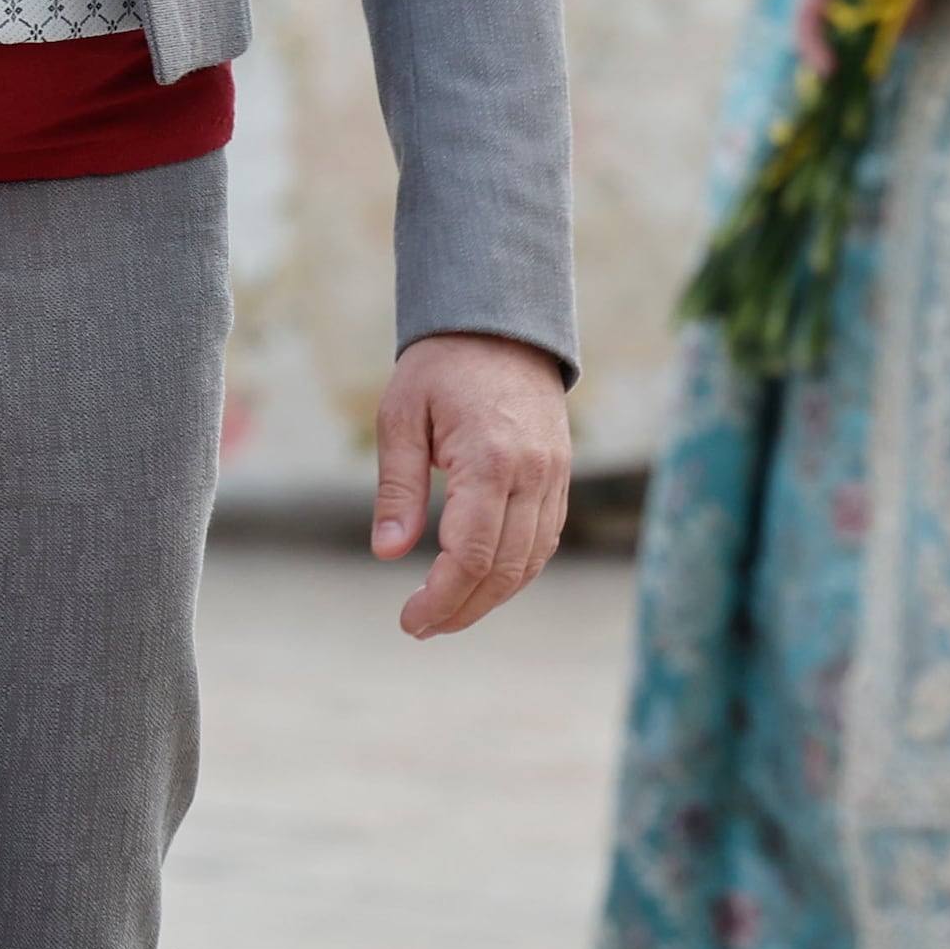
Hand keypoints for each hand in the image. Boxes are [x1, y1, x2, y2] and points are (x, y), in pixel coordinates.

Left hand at [376, 330, 570, 638]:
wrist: (501, 322)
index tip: (410, 620)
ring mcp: (554, 476)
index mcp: (489, 458)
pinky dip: (517, 569)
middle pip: (505, 569)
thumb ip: (398, 488)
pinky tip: (483, 581)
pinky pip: (545, 539)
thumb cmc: (441, 367)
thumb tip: (388, 552)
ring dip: (491, 597)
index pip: (473, 554)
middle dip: (463, 608)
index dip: (442, 598)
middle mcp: (532, 474)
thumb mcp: (401, 416)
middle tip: (421, 626)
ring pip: (531, 561)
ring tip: (447, 613)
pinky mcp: (561, 475)